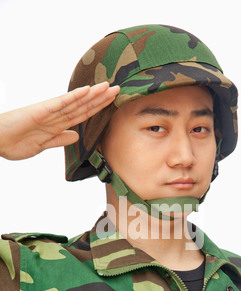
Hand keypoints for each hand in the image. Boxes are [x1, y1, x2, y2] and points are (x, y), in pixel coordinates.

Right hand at [0, 82, 119, 159]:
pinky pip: (60, 103)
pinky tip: (86, 91)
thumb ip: (59, 140)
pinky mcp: (40, 111)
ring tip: (108, 87)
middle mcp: (55, 116)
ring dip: (92, 94)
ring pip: (75, 102)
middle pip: (82, 106)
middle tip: (118, 89)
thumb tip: (75, 136)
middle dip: (101, 98)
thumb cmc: (14, 142)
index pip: (82, 115)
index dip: (97, 108)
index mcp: (56, 125)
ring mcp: (49, 112)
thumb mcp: (42, 145)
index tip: (112, 102)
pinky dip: (74, 97)